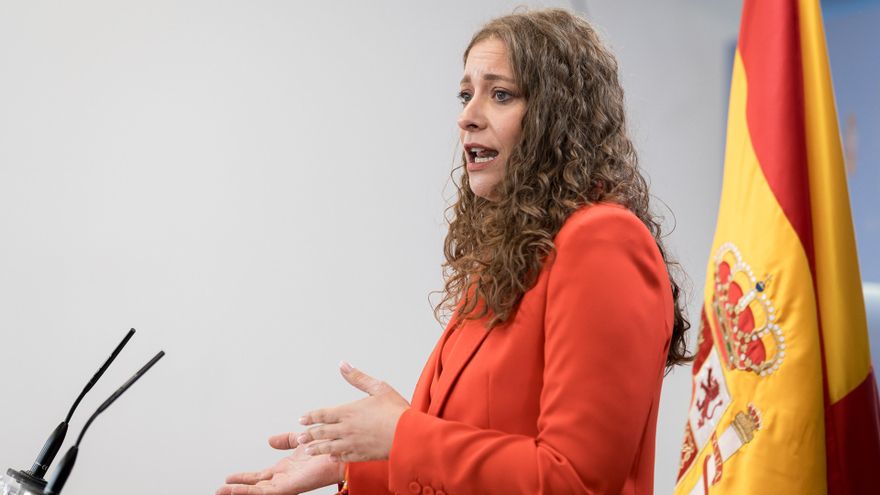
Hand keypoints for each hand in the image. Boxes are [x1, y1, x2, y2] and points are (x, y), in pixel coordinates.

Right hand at [215, 437, 343, 494]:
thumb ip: (285, 440)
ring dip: (238, 491)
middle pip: (255, 487)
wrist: (341, 452)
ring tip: (221, 491)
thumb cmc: (327, 449)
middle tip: (219, 490)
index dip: (244, 477)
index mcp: (285, 470)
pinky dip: (248, 491)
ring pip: (257, 492)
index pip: (260, 477)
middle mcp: (284, 479)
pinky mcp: (289, 488)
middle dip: (237, 489)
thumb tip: (269, 440)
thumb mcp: (299, 441)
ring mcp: (286, 485)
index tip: (228, 477)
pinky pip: (265, 492)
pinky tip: (235, 489)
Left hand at [297, 361, 409, 462]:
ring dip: (317, 448)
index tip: (302, 419)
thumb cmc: (396, 410)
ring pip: (329, 447)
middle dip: (309, 434)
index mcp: (349, 412)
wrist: (407, 435)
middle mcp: (346, 429)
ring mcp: (352, 443)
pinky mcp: (361, 455)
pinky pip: (343, 457)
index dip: (311, 417)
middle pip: (322, 432)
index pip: (323, 415)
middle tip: (299, 437)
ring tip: (308, 450)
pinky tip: (331, 457)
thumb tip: (343, 365)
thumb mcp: (378, 388)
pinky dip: (334, 457)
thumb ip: (358, 378)